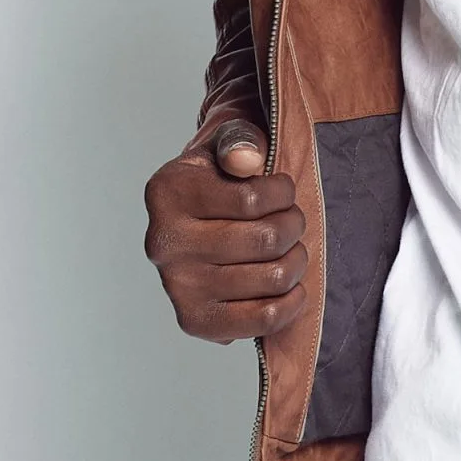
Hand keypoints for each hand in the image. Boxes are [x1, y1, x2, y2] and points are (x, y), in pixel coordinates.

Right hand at [143, 117, 307, 341]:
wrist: (199, 220)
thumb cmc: (222, 177)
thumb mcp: (230, 142)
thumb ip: (240, 140)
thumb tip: (246, 160)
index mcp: (167, 193)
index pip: (252, 199)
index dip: (283, 192)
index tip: (282, 189)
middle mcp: (164, 242)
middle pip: (266, 240)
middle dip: (294, 226)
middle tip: (291, 221)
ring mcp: (177, 285)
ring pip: (272, 278)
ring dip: (296, 261)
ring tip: (289, 249)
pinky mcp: (194, 320)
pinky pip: (263, 318)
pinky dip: (290, 304)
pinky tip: (290, 286)